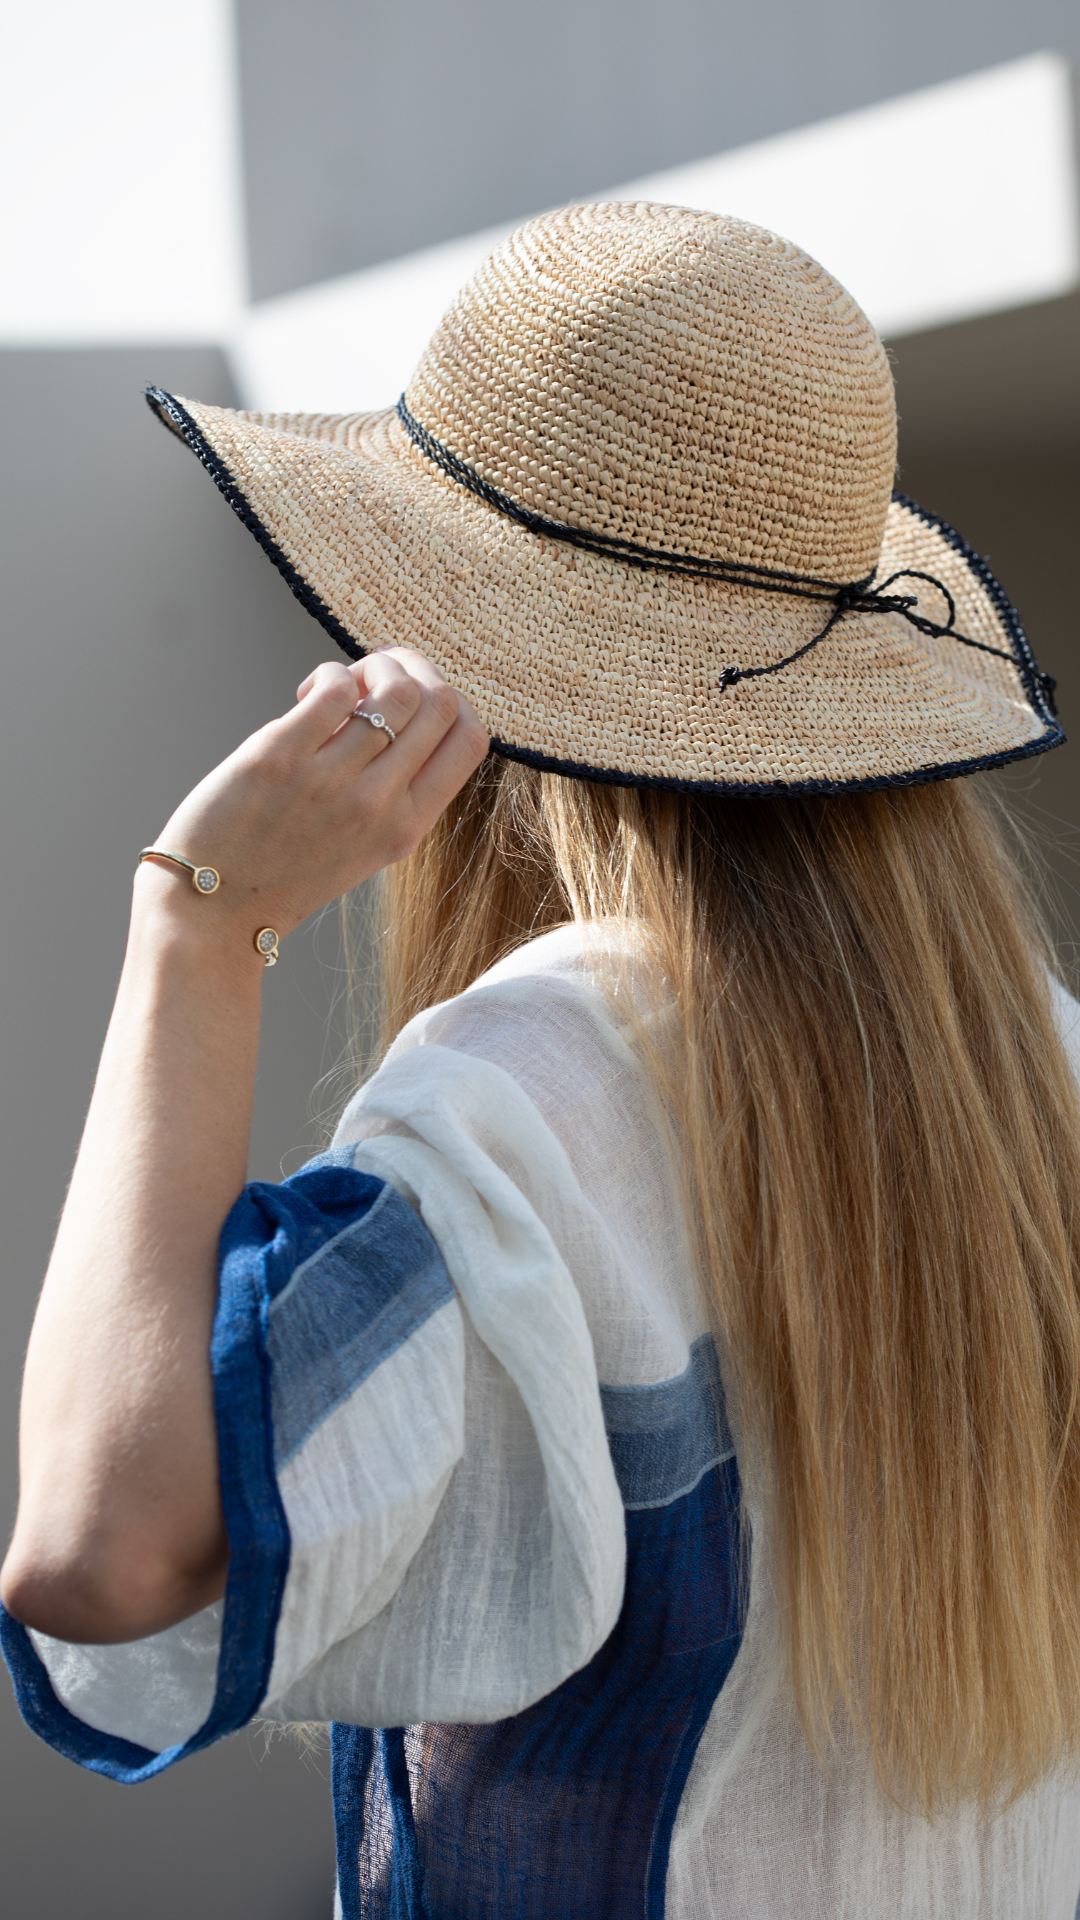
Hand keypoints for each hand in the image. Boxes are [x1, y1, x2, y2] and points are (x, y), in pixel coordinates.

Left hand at [137, 649, 488, 939]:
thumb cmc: (286, 871)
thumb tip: (406, 703)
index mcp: (407, 827)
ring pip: (395, 688)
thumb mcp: (366, 846)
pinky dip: (329, 674)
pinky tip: (308, 692)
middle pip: (440, 702)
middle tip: (376, 676)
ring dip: (371, 668)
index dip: (450, 700)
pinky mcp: (280, 757)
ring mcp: (331, 782)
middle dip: (414, 668)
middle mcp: (378, 805)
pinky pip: (334, 687)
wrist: (216, 907)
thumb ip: (396, 790)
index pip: (470, 740)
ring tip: (339, 687)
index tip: (416, 694)